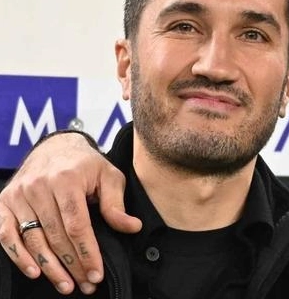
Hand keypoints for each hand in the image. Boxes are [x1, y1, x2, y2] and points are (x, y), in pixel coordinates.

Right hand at [0, 133, 139, 294]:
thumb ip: (116, 204)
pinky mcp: (4, 202)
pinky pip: (6, 235)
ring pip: (33, 239)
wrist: (55, 147)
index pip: (77, 225)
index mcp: (67, 179)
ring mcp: (19, 195)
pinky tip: (35, 271)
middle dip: (72, 265)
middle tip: (85, 284)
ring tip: (66, 285)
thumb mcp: (109, 176)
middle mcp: (39, 186)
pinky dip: (18, 256)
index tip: (97, 273)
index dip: (87, 252)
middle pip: (55, 236)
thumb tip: (133, 227)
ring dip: (49, 267)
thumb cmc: (86, 165)